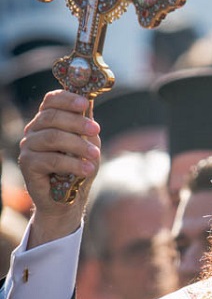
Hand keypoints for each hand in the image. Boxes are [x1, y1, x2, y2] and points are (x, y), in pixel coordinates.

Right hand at [18, 90, 100, 246]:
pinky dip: (71, 164)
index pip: (51, 100)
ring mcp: (28, 146)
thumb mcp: (88, 141)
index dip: (67, 99)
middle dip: (77, 122)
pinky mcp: (27, 164)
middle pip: (52, 117)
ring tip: (96, 156)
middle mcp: (34, 129)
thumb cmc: (78, 166)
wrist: (68, 199)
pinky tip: (86, 169)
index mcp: (48, 119)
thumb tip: (89, 99)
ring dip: (78, 145)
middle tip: (96, 130)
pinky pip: (50, 160)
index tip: (84, 104)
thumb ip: (86, 122)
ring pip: (52, 137)